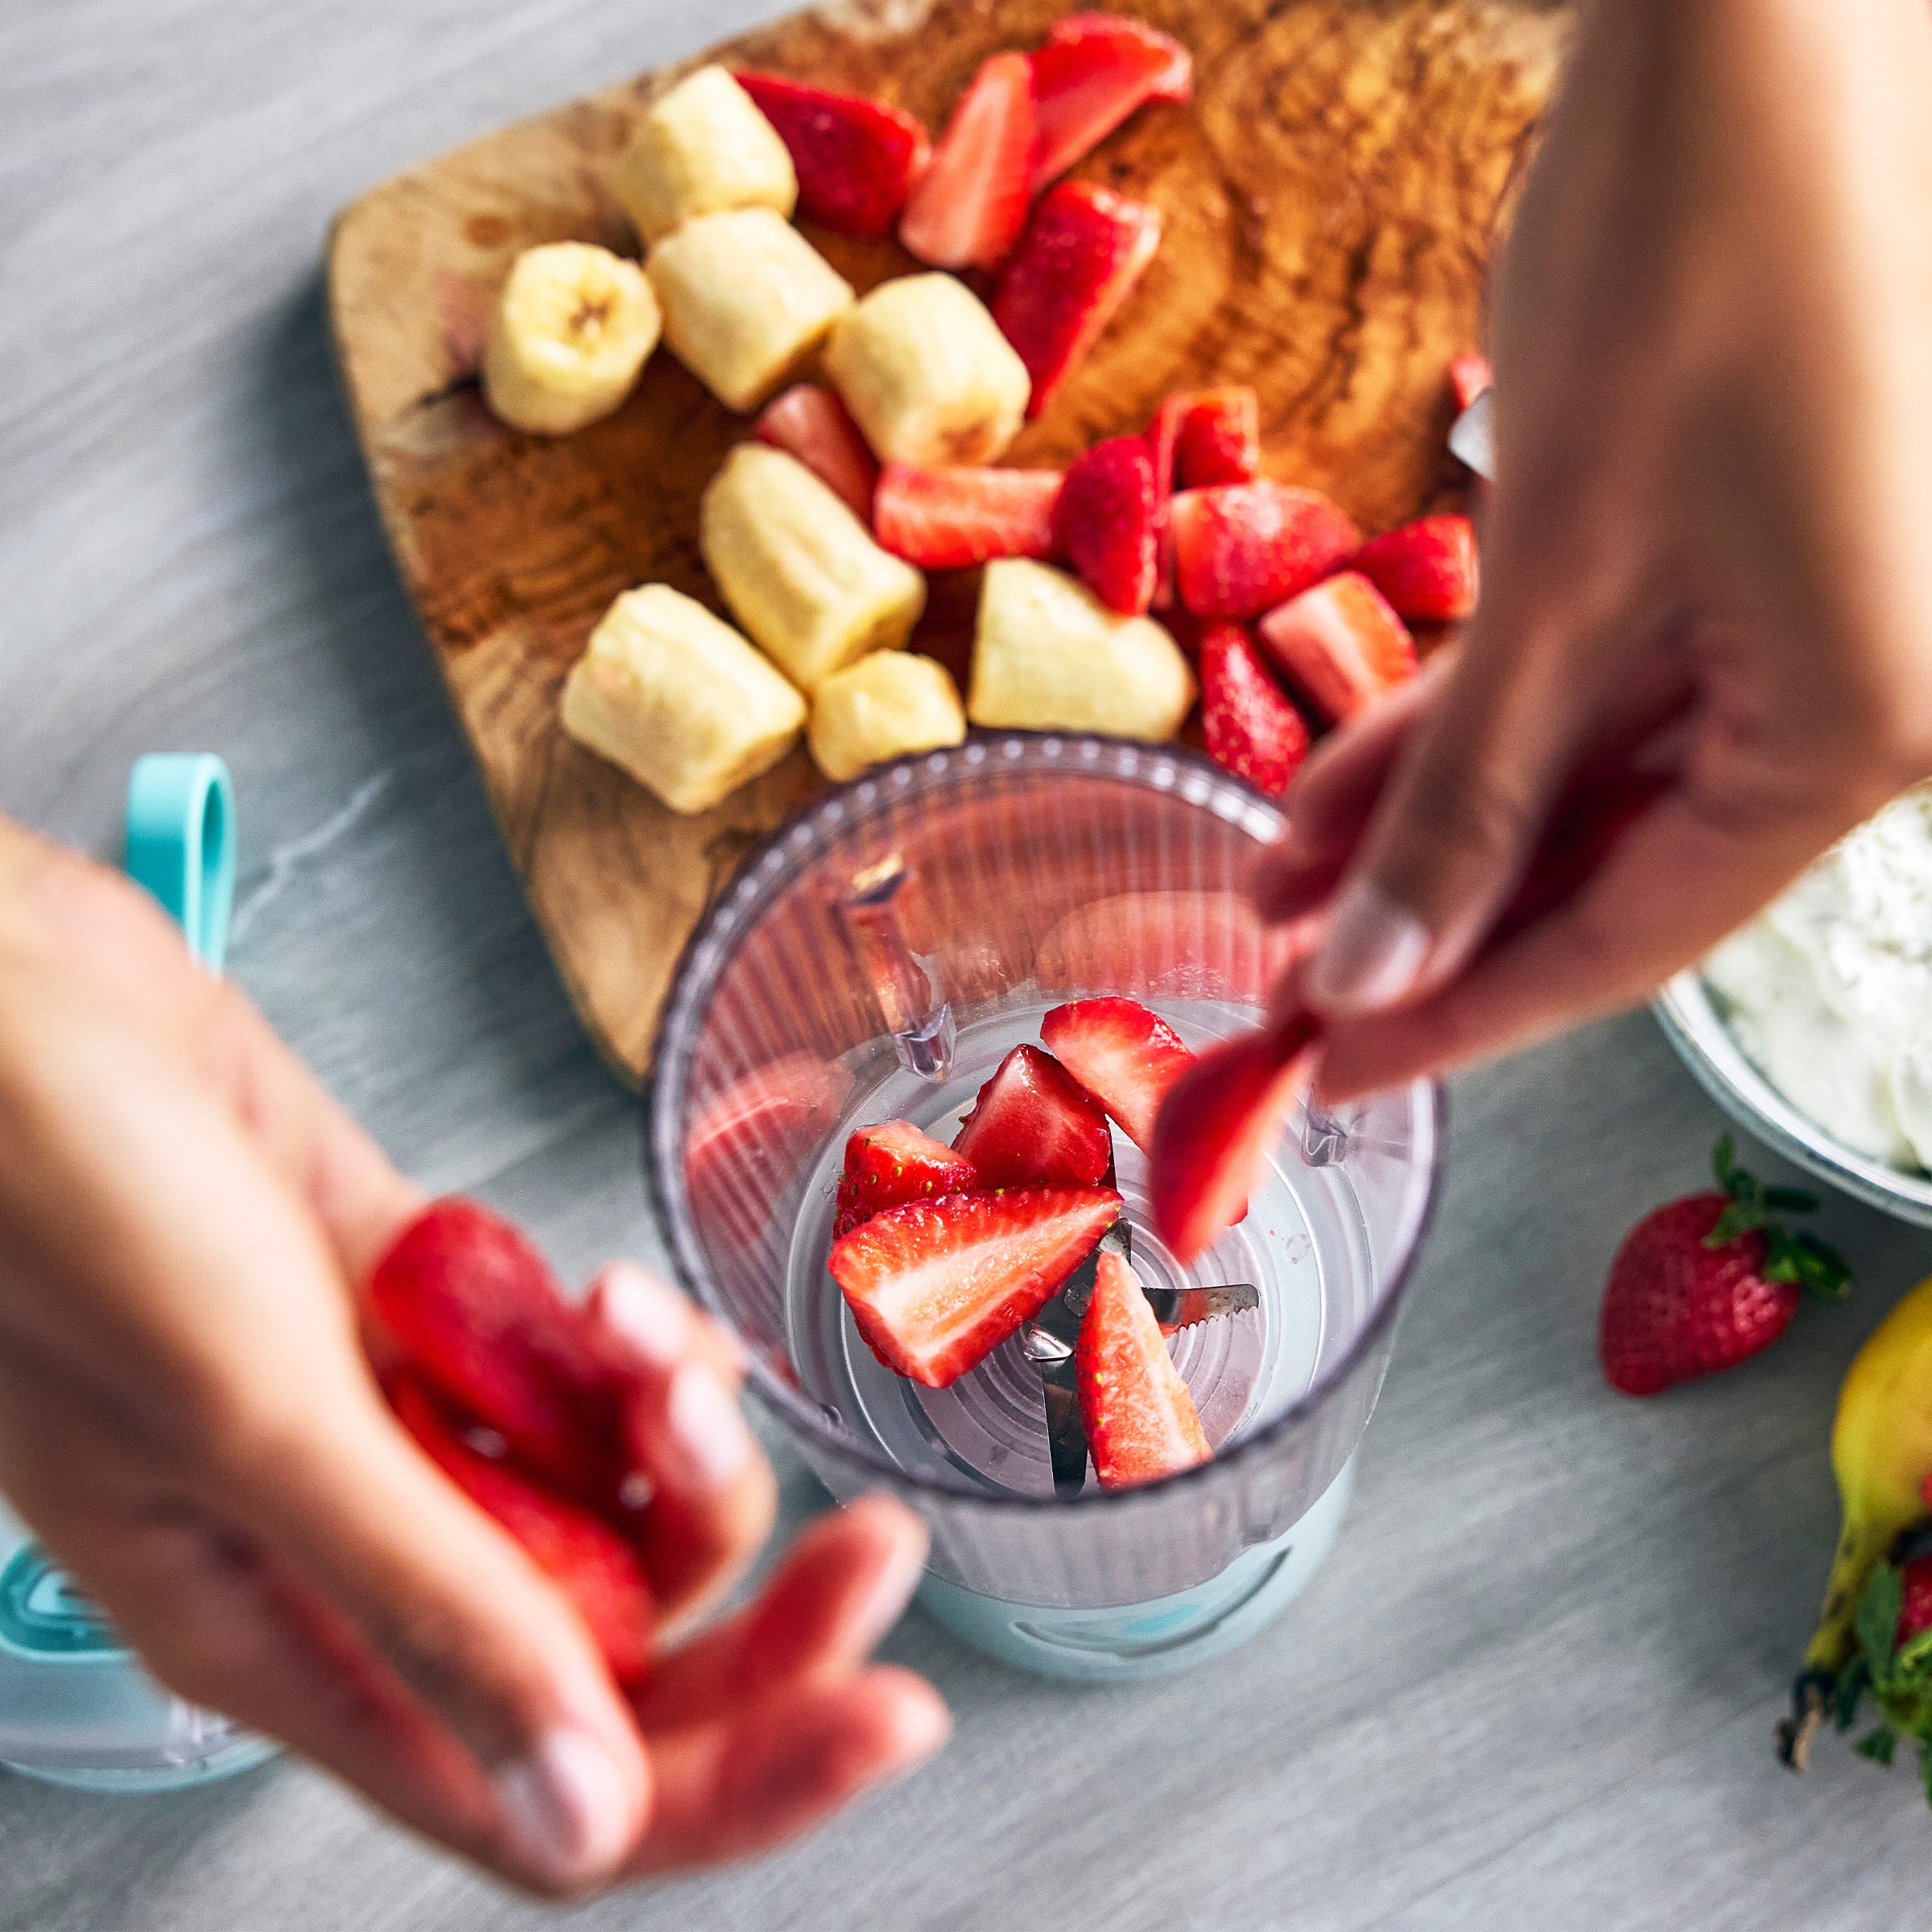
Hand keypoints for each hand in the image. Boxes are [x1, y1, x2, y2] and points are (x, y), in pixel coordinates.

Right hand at [0, 817, 945, 1893]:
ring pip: (607, 1491)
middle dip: (756, 1591)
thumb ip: (426, 1608)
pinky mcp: (417, 1303)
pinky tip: (614, 1296)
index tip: (888, 1705)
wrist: (12, 1005)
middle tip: (873, 1535)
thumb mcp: (252, 1421)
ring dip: (674, 1428)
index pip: (557, 1788)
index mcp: (297, 1636)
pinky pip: (568, 1367)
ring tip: (644, 1335)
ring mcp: (394, 1421)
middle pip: (617, 1641)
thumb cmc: (55, 1200)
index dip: (736, 1774)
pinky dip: (621, 1343)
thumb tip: (584, 1810)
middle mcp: (358, 1547)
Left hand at [1258, 0, 1931, 1100]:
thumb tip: (1378, 979)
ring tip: (1270, 897)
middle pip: (1598, 868)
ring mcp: (1780, 623)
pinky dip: (1453, 731)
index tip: (1325, 1074)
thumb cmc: (1690, 276)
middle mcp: (1837, 698)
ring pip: (1571, 780)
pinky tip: (1326, 792)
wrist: (1757, 30)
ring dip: (1415, 833)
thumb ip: (1469, 798)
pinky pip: (1574, 684)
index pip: (1625, 941)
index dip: (1460, 1017)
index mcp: (1851, 734)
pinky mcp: (1710, 553)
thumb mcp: (1556, 579)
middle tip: (1279, 992)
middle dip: (1424, 924)